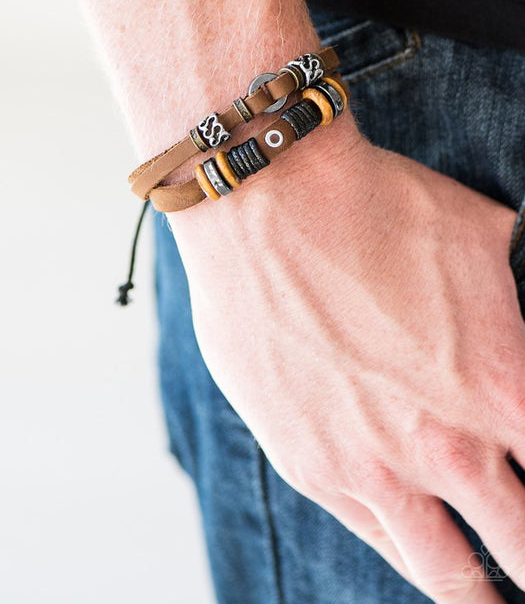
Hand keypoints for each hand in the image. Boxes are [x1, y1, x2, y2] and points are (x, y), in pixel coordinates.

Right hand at [168, 117, 523, 603]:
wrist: (269, 203)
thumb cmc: (376, 207)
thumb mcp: (483, 236)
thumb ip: (520, 289)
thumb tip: (522, 295)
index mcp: (502, 388)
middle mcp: (446, 446)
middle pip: (521, 549)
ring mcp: (373, 467)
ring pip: (447, 574)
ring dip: (479, 596)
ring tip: (489, 600)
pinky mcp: (310, 465)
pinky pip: (374, 536)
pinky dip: (407, 551)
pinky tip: (419, 550)